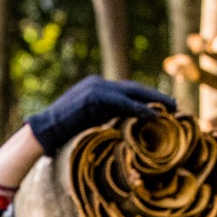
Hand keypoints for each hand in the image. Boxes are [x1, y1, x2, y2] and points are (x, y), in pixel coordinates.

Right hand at [26, 75, 173, 152]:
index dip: (144, 97)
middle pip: (132, 87)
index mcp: (94, 87)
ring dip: (153, 100)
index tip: (161, 104)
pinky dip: (140, 109)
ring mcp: (96, 87)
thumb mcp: (85, 122)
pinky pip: (124, 103)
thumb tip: (117, 127)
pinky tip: (155, 115)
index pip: (125, 90)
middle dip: (154, 95)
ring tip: (171, 108)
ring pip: (131, 92)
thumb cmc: (59, 134)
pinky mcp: (95, 96)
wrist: (42, 132)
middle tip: (174, 103)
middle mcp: (97, 83)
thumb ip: (101, 117)